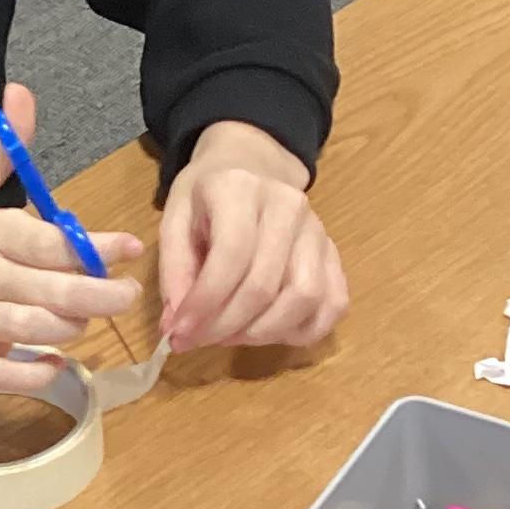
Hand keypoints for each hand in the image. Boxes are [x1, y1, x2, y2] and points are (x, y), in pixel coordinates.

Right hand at [0, 83, 142, 396]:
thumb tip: (21, 94)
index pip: (48, 241)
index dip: (95, 247)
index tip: (130, 247)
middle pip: (55, 290)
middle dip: (101, 295)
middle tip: (126, 294)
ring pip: (39, 330)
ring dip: (73, 328)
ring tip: (85, 320)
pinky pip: (8, 374)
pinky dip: (39, 372)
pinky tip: (55, 364)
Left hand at [159, 122, 346, 354]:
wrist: (252, 167)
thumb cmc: (206, 197)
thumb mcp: (174, 220)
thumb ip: (174, 270)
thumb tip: (176, 325)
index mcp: (240, 190)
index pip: (231, 255)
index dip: (204, 302)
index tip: (179, 333)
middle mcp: (288, 207)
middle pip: (264, 284)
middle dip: (225, 326)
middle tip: (196, 341)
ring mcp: (319, 231)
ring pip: (304, 298)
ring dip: (263, 332)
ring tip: (229, 337)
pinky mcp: (335, 255)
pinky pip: (333, 304)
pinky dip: (302, 331)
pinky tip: (268, 332)